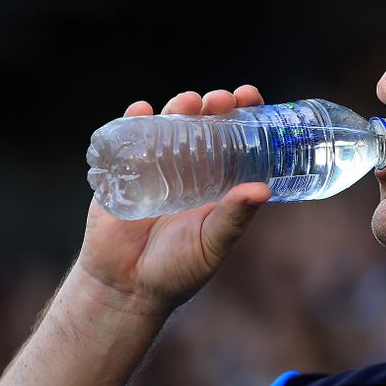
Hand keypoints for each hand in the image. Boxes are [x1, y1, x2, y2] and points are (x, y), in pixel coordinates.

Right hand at [76, 85, 271, 317]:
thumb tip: (264, 190)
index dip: (243, 113)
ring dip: (179, 106)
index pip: (235, 137)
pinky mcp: (122, 172)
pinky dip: (134, 119)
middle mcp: (189, 168)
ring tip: (188, 103)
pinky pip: (127, 139)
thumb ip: (234, 218)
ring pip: (169, 124)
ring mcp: (155, 167)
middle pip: (204, 122)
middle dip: (213, 104)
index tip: (250, 96)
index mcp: (217, 180)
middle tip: (220, 100)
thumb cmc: (177, 270)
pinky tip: (142, 110)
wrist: (126, 289)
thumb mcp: (212, 243)